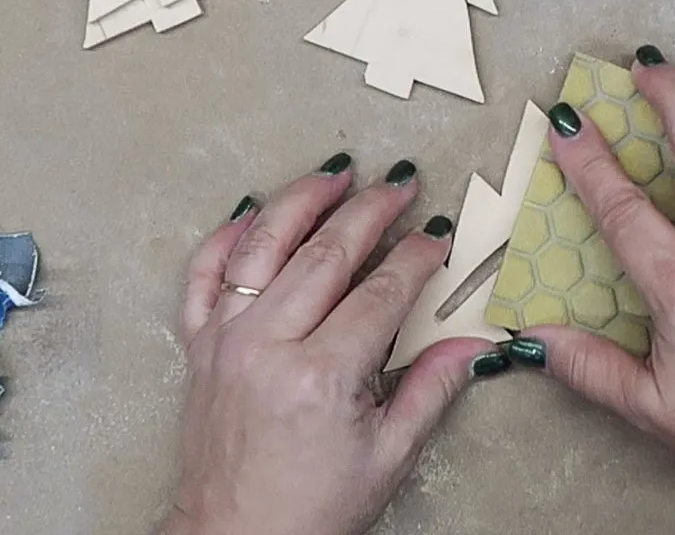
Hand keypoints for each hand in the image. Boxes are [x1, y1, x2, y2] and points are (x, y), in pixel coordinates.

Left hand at [160, 155, 507, 534]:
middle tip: (400, 184)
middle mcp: (268, 347)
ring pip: (263, 248)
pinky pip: (203, 277)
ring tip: (335, 174)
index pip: (381, 292)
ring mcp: (227, 342)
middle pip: (325, 254)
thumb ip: (431, 390)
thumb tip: (475, 346)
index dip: (416, 256)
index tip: (437, 236)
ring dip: (302, 202)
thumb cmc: (309, 511)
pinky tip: (251, 212)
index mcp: (321, 377)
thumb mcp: (388, 457)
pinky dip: (225, 238)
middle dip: (370, 211)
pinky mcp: (200, 348)